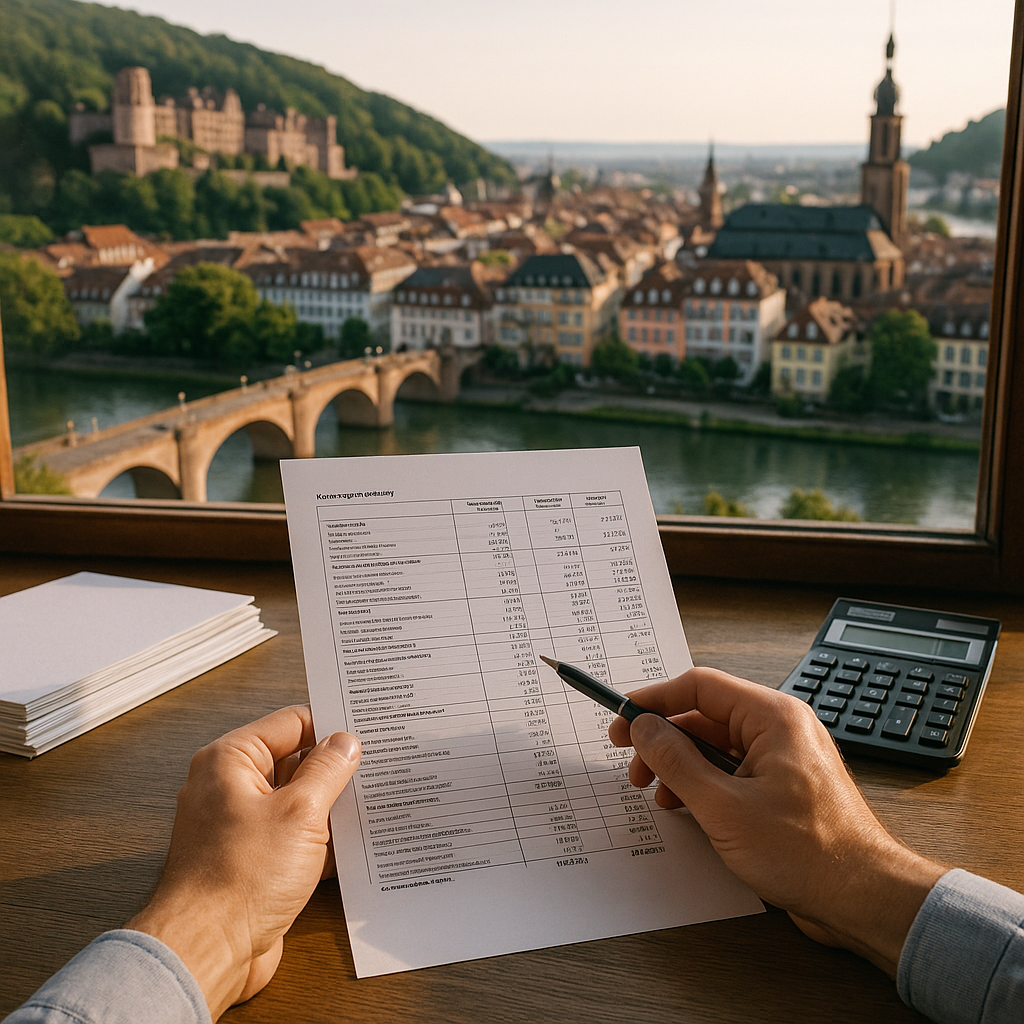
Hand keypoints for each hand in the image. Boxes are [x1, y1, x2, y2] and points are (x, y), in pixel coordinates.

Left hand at [128, 705, 359, 1019]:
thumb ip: (327, 770)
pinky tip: (353, 844)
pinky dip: (320, 839)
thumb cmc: (238, 880)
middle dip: (333, 769)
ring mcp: (242, 826)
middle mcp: (231, 787)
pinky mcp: (253, 860)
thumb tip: (345, 743)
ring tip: (370, 804)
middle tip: (374, 768)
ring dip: (330, 807)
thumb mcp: (300, 812)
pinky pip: (293, 836)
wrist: (208, 951)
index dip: (329, 727)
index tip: (365, 733)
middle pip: (294, 761)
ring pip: (297, 801)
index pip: (291, 723)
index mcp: (231, 761)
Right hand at [608, 668, 944, 976]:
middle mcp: (781, 729)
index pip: (700, 687)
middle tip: (635, 766)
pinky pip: (733, 771)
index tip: (624, 720)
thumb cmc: (808, 853)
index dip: (655, 701)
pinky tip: (688, 807)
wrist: (863, 898)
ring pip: (717, 746)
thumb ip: (676, 761)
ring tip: (659, 794)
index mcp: (773, 717)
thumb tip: (645, 728)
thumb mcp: (723, 806)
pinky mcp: (783, 788)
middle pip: (705, 716)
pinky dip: (704, 784)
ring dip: (681, 766)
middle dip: (664, 741)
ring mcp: (784, 758)